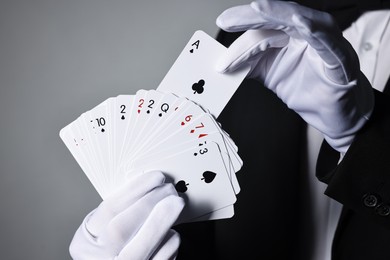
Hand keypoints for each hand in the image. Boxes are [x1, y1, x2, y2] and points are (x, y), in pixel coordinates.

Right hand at [69, 170, 184, 259]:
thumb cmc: (108, 251)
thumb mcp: (101, 230)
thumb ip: (119, 212)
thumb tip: (148, 186)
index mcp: (86, 242)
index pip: (108, 210)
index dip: (135, 190)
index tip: (155, 178)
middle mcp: (100, 259)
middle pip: (120, 230)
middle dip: (149, 204)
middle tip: (169, 190)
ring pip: (141, 249)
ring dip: (163, 220)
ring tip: (176, 203)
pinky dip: (169, 242)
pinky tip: (171, 231)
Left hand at [216, 0, 373, 152]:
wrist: (334, 116)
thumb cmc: (308, 91)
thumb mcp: (269, 75)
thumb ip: (250, 65)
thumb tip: (223, 63)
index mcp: (292, 36)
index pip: (263, 30)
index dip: (241, 37)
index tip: (221, 41)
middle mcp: (310, 33)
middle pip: (279, 18)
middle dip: (251, 17)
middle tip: (227, 21)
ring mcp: (326, 43)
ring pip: (300, 22)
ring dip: (278, 14)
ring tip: (256, 10)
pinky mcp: (340, 58)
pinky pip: (327, 43)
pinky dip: (315, 32)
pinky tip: (300, 23)